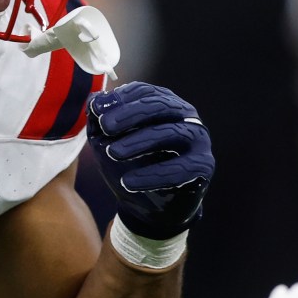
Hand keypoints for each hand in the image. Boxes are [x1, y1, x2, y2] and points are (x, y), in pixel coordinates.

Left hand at [87, 82, 213, 239]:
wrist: (147, 205)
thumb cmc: (129, 165)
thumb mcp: (107, 143)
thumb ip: (100, 122)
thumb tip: (94, 100)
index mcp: (163, 104)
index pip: (144, 92)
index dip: (121, 99)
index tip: (97, 110)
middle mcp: (185, 116)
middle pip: (160, 106)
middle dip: (131, 114)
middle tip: (106, 126)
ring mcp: (198, 139)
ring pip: (171, 132)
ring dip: (139, 141)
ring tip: (114, 153)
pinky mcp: (203, 165)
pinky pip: (180, 168)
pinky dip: (152, 175)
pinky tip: (128, 182)